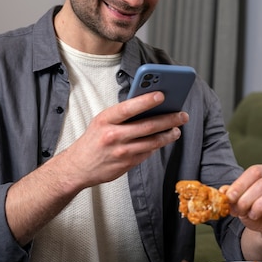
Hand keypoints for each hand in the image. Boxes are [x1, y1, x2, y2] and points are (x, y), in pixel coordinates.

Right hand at [7, 91, 188, 243]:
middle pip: (147, 126)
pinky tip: (163, 139)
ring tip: (177, 129)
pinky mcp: (127, 164)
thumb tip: (149, 106)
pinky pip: (147, 153)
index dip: (146, 100)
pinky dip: (157, 145)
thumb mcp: (102, 122)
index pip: (128, 108)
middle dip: (169, 119)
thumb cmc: (93, 140)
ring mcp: (121, 152)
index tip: (163, 94)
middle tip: (182, 115)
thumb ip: (122, 115)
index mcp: (105, 120)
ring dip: (168, 135)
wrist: (78, 167)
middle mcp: (113, 136)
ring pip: (152, 142)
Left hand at [224, 164, 261, 248]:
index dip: (241, 184)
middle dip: (248, 197)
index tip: (229, 197)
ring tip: (252, 214)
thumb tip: (222, 191)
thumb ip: (231, 196)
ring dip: (261, 204)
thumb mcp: (240, 203)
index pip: (254, 171)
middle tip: (239, 209)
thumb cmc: (255, 211)